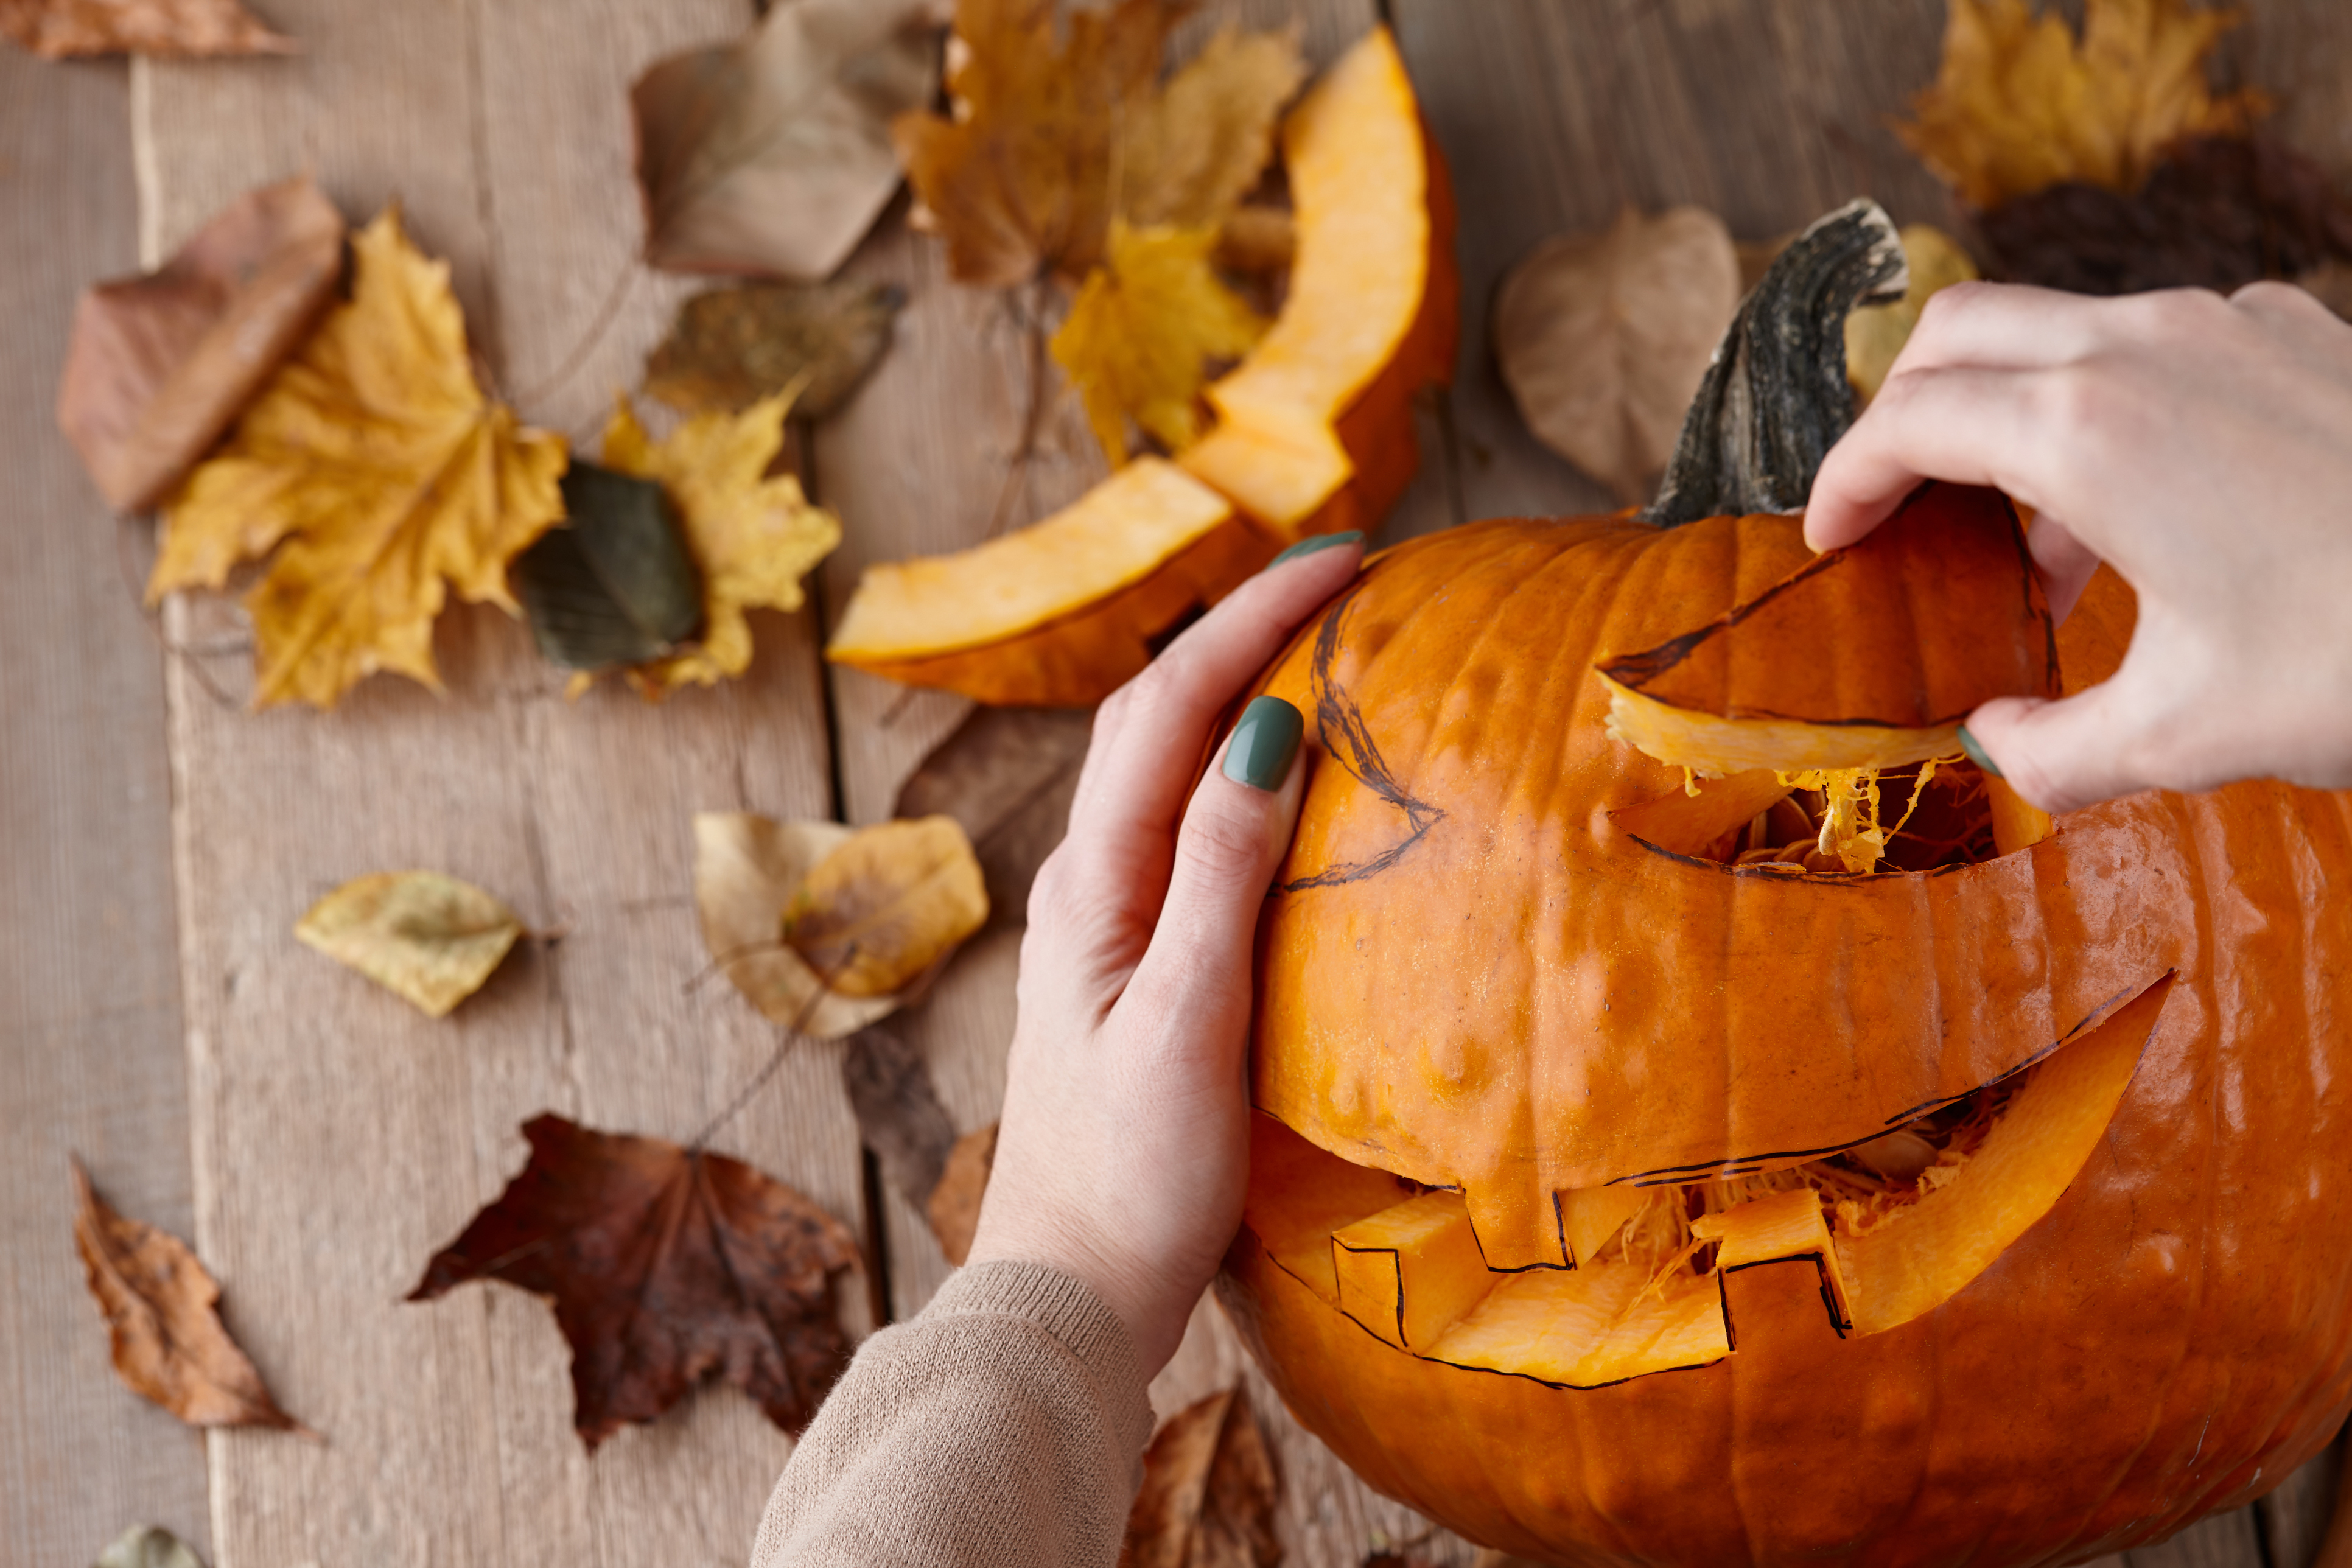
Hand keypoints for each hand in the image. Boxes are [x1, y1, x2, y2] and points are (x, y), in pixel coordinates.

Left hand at [964, 535, 1361, 1374]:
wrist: (1071, 1295)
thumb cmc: (1132, 1178)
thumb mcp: (1189, 1021)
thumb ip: (1222, 874)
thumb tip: (1263, 726)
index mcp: (1092, 885)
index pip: (1169, 706)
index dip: (1252, 620)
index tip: (1344, 560)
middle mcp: (1086, 884)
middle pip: (1151, 714)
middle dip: (1240, 628)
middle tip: (1342, 577)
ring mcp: (1103, 923)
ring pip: (1160, 764)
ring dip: (1228, 686)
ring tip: (1317, 643)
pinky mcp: (1130, 963)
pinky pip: (1178, 825)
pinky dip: (1228, 766)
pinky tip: (1280, 778)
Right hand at [1807, 279, 2351, 811]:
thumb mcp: (2178, 734)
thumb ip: (2048, 750)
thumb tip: (1991, 749)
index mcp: (2087, 432)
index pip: (1907, 422)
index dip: (1844, 480)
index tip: (1828, 537)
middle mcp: (2144, 348)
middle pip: (1957, 332)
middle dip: (1898, 415)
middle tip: (1891, 506)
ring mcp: (2227, 324)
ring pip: (2055, 328)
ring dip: (2005, 414)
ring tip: (2026, 545)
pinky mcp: (2293, 333)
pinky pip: (2150, 343)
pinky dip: (2100, 406)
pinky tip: (2141, 514)